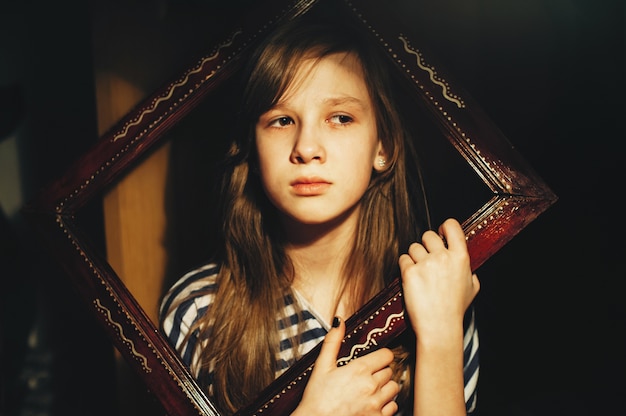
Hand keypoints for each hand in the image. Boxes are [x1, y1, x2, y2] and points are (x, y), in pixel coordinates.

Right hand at [293, 317, 399, 415]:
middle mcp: (371, 386)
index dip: (381, 356)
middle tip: (367, 377)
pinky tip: (373, 404)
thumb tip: (339, 320)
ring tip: (371, 390)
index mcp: (359, 369)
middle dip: (381, 372)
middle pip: (390, 371)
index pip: (387, 355)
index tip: (374, 360)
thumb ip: (333, 341)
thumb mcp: (322, 366)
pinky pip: (393, 407)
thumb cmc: (317, 397)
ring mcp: (376, 404)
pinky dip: (386, 405)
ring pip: (394, 388)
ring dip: (386, 388)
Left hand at [398, 218, 479, 343]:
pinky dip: (405, 268)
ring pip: (413, 248)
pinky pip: (403, 259)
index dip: (444, 227)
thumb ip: (469, 270)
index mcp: (461, 258)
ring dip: (414, 258)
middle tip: (427, 261)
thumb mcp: (472, 288)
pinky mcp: (410, 272)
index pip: (452, 226)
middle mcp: (443, 257)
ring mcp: (426, 264)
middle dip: (426, 246)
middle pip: (428, 235)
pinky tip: (412, 280)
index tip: (441, 234)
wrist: (439, 327)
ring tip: (420, 274)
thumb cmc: (455, 309)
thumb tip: (464, 262)